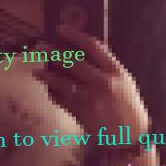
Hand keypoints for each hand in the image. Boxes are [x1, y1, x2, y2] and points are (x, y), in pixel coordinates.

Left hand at [35, 26, 149, 137]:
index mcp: (116, 71)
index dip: (74, 35)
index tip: (60, 29)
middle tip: (41, 48)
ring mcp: (89, 99)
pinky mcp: (80, 113)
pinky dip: (52, 93)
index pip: (93, 46)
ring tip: (36, 70)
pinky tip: (47, 89)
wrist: (129, 136)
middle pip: (73, 63)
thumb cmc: (128, 107)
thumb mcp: (125, 82)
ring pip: (62, 82)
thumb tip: (84, 53)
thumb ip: (107, 68)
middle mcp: (102, 82)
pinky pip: (61, 100)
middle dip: (53, 53)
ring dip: (46, 75)